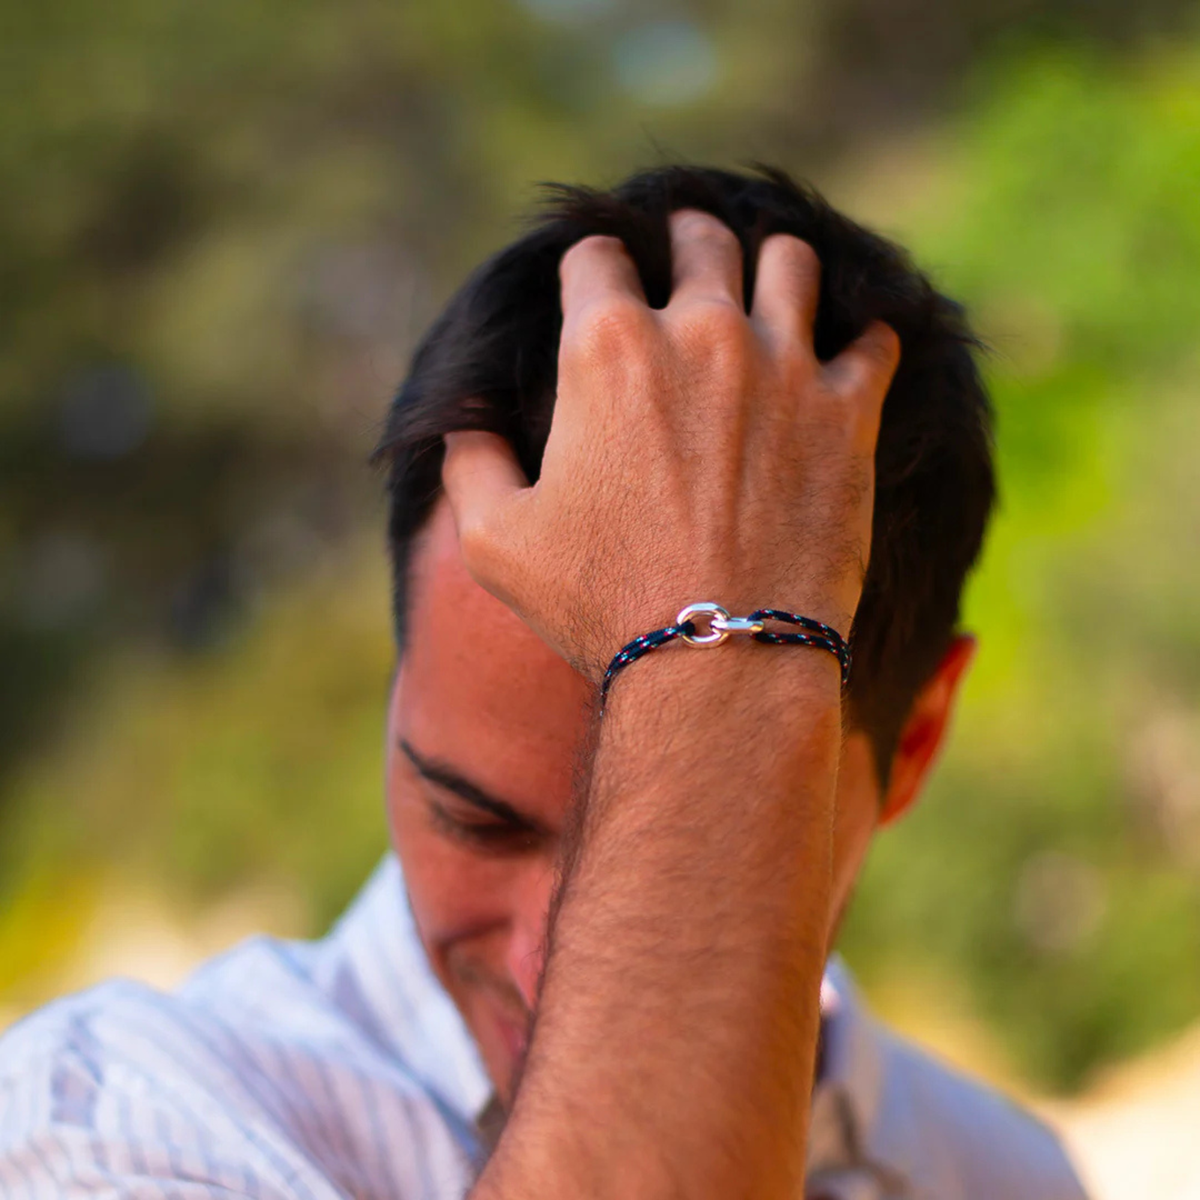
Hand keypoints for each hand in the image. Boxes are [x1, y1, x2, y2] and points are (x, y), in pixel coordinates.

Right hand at [442, 210, 899, 682]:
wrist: (719, 662)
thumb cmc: (600, 603)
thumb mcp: (494, 540)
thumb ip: (468, 463)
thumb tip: (460, 424)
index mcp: (605, 347)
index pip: (597, 256)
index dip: (593, 266)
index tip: (601, 284)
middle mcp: (699, 331)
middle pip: (700, 239)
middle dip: (686, 241)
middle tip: (688, 259)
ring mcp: (784, 365)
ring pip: (791, 262)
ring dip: (775, 268)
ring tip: (769, 292)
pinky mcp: (849, 412)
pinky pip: (875, 337)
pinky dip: (862, 336)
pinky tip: (847, 354)